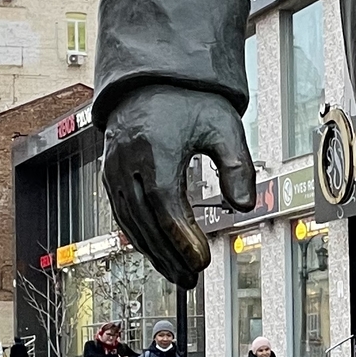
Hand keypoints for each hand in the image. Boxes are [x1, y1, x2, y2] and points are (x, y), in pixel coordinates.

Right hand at [100, 84, 255, 289]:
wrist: (152, 78)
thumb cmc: (188, 99)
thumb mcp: (223, 125)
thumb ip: (237, 165)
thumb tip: (244, 204)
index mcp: (153, 149)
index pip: (165, 203)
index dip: (182, 236)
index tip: (202, 259)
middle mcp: (127, 162)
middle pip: (144, 220)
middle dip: (169, 254)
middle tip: (193, 277)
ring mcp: (114, 169)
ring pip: (130, 222)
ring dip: (154, 253)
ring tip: (179, 275)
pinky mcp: (111, 175)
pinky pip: (123, 214)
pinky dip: (140, 238)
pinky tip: (159, 254)